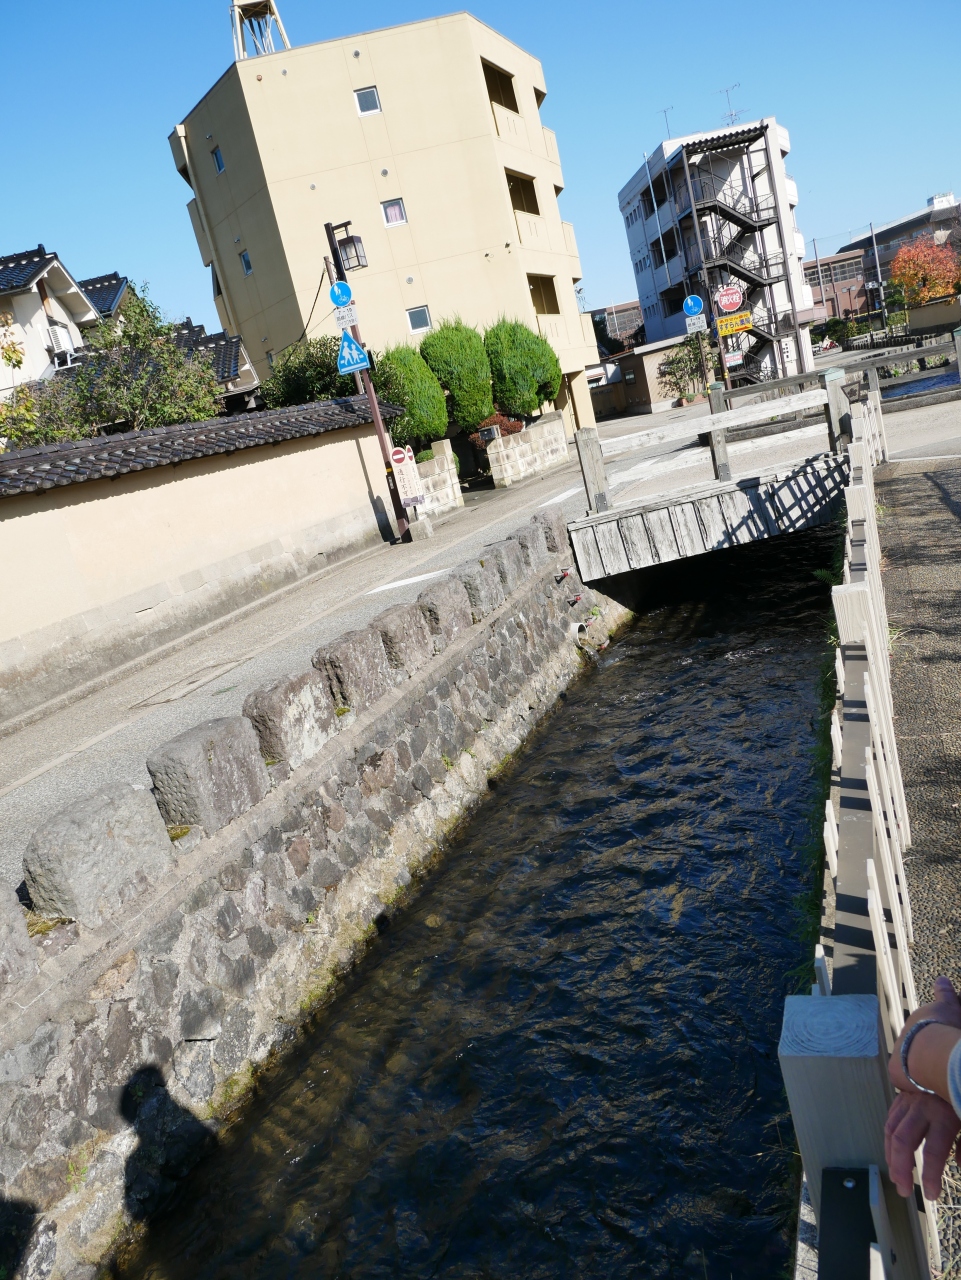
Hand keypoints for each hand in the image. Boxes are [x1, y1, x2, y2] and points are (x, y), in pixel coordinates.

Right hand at [885, 1089, 960, 1197]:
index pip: (933, 1151)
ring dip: (891, 1155)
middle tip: (903, 1190)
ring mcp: (908, 1100)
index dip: (931, 1175)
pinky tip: (891, 1149)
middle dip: (901, 1168)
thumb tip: (959, 1165)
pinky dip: (889, 1137)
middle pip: (903, 1140)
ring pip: (891, 1129)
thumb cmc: (960, 1089)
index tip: (931, 1195)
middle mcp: (921, 1108)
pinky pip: (890, 1117)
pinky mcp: (902, 1095)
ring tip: (895, 1175)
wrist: (949, 1057)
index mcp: (943, 1115)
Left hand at [889, 976, 960, 1092]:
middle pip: (915, 1041)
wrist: (931, 1052)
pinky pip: (903, 1076)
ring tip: (934, 1072)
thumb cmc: (945, 1028)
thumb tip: (941, 978)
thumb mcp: (950, 1007)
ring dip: (918, 1064)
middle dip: (925, 1047)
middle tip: (940, 1057)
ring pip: (908, 1059)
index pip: (924, 1025)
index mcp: (918, 1020)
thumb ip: (945, 994)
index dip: (933, 1031)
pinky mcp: (895, 1071)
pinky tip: (924, 1086)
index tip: (940, 1036)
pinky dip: (912, 1081)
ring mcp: (898, 1052)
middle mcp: (905, 1033)